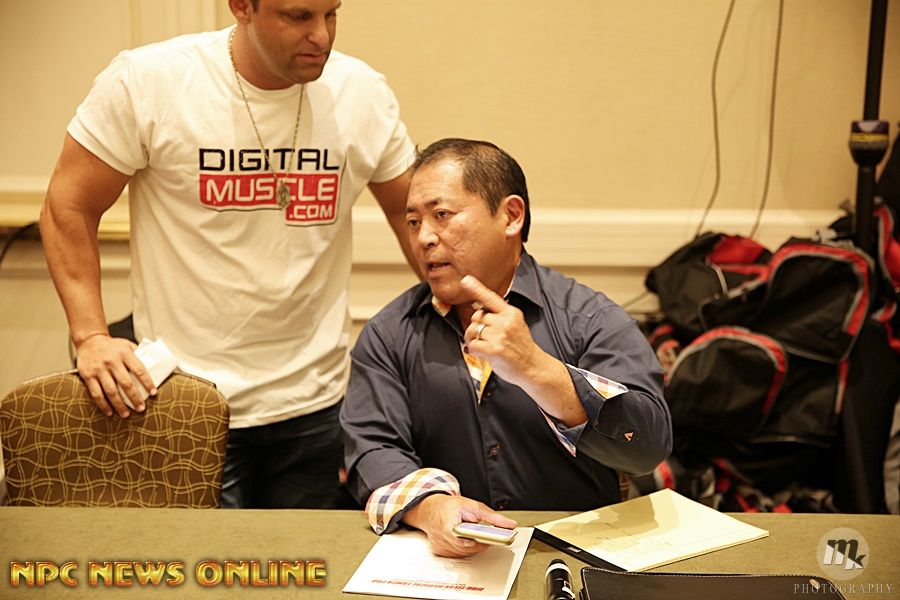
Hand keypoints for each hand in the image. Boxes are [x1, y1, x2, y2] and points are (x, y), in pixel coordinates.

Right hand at [75, 334, 155, 417]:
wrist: (89, 340)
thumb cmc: (111, 345)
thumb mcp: (127, 345)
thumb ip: (138, 355)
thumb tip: (154, 365)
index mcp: (124, 353)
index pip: (139, 370)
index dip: (147, 382)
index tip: (153, 393)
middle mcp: (112, 361)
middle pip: (126, 383)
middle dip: (135, 398)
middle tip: (141, 408)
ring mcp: (99, 369)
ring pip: (111, 391)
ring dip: (119, 405)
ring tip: (126, 414)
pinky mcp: (88, 376)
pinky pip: (96, 393)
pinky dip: (103, 405)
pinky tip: (109, 412)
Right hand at [402, 494, 517, 557]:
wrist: (432, 509)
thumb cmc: (450, 507)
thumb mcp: (474, 506)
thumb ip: (492, 517)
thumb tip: (510, 525)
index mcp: (447, 523)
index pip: (461, 538)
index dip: (474, 542)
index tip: (485, 542)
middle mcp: (441, 537)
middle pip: (466, 548)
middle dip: (480, 543)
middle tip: (490, 537)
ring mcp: (439, 546)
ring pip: (463, 553)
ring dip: (473, 546)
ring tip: (476, 535)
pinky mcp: (439, 552)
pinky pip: (457, 555)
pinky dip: (464, 549)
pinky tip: (465, 540)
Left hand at [460, 275, 586, 426]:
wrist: (534, 367)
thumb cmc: (521, 348)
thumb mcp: (515, 325)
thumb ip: (500, 317)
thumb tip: (478, 312)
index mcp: (511, 313)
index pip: (491, 298)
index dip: (476, 288)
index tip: (465, 280)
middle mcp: (506, 321)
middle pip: (476, 317)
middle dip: (475, 327)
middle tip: (483, 338)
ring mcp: (500, 335)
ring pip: (472, 331)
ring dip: (473, 340)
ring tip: (483, 347)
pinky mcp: (495, 349)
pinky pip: (473, 345)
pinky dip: (474, 350)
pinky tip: (484, 354)